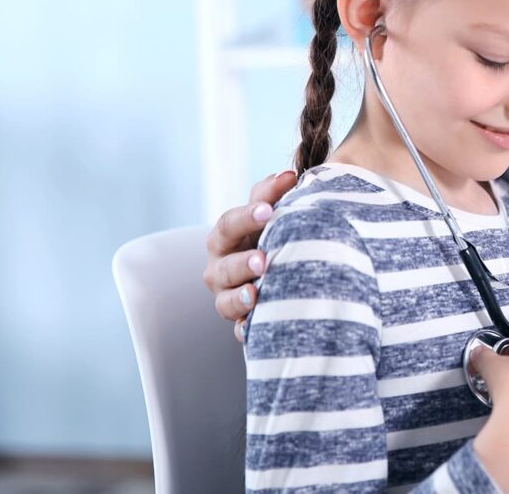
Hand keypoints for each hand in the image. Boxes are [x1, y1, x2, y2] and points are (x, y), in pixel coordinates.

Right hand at [203, 170, 297, 339]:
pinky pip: (242, 332)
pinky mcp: (243, 323)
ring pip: (226, 303)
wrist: (284, 266)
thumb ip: (274, 192)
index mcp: (226, 237)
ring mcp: (229, 298)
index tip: (270, 210)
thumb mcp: (272, 211)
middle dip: (241, 263)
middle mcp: (220, 269)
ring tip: (256, 294)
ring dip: (240, 299)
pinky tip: (257, 328)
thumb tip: (288, 175)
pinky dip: (248, 331)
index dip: (247, 216)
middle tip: (263, 259)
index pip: (229, 224)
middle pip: (222, 267)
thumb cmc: (274, 232)